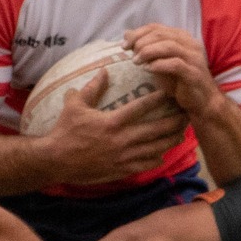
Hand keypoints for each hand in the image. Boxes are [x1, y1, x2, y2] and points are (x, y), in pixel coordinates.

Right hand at [40, 67, 188, 183]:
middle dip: (173, 122)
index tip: (170, 92)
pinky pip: (144, 165)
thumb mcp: (75, 105)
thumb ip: (92, 88)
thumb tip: (104, 71)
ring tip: (182, 133)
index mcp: (112, 121)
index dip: (158, 99)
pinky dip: (156, 159)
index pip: (141, 107)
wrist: (55, 161)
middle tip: (186, 114)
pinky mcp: (120, 170)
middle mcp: (122, 140)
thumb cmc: (64, 131)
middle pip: (156, 130)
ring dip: (170, 140)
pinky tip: (163, 154)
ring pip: (155, 149)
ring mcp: (123, 157)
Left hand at [124, 24, 218, 116]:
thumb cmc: (179, 82)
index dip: (138, 33)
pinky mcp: (194, 73)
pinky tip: (148, 69)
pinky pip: (175, 64)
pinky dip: (159, 65)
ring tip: (136, 61)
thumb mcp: (160, 63)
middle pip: (161, 34)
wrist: (201, 101)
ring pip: (169, 46)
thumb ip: (147, 48)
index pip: (157, 28)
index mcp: (182, 37)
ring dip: (148, 52)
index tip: (124, 44)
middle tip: (129, 53)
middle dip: (141, 41)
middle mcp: (190, 44)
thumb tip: (127, 35)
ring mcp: (194, 58)